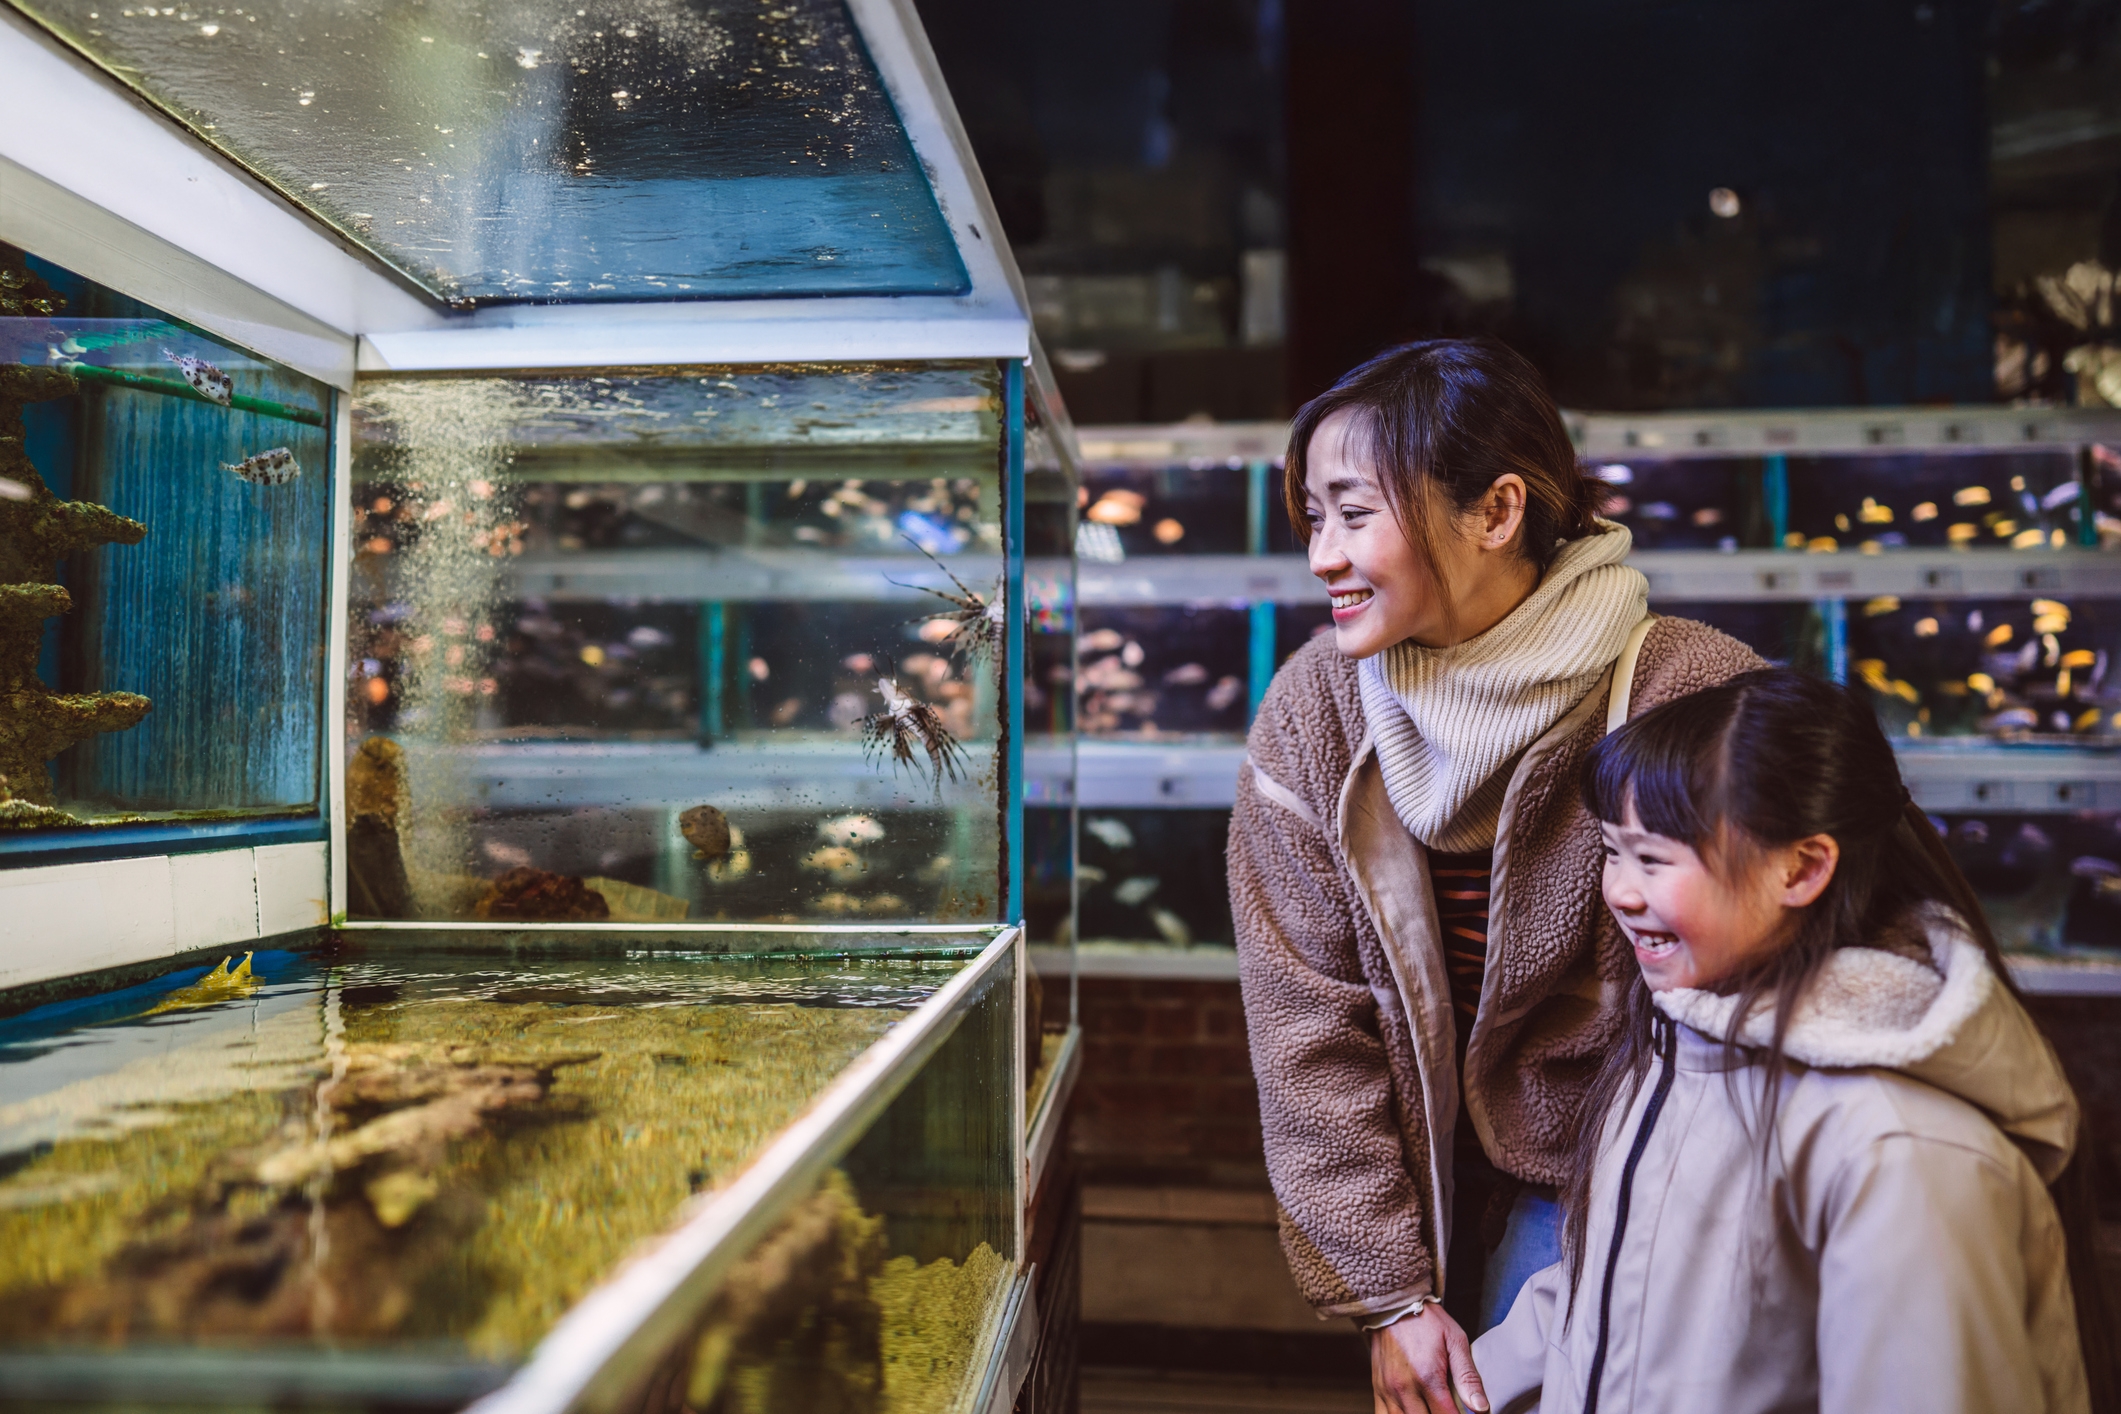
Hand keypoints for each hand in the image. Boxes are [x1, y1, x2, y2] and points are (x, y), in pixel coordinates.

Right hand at [1367, 1303, 1487, 1413]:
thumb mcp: (1455, 1341)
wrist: (1394, 1304)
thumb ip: (1468, 1376)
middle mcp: (1404, 1388)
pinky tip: (1413, 1411)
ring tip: (1432, 1409)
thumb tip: (1481, 1408)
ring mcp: (1388, 1390)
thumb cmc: (1428, 1321)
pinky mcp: (1378, 1388)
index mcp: (1427, 1377)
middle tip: (1448, 1409)